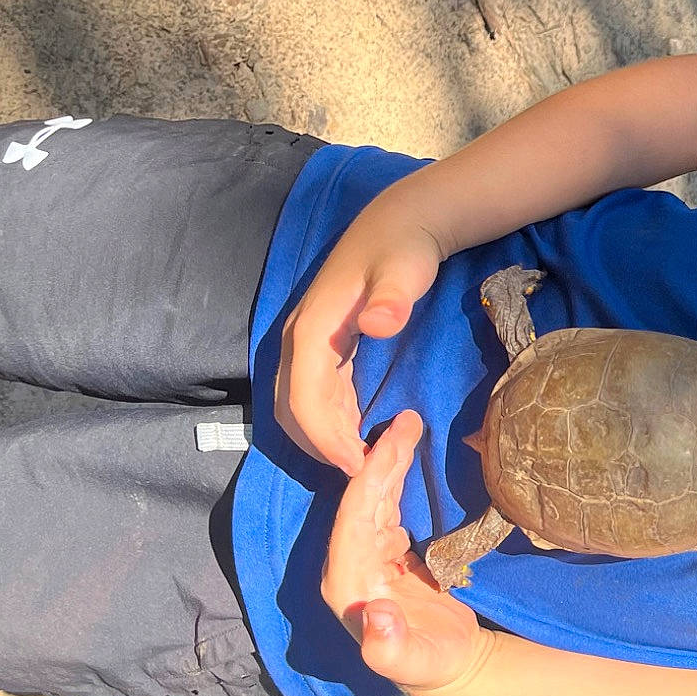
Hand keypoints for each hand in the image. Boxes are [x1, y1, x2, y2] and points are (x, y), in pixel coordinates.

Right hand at [276, 197, 443, 473]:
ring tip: (362, 461)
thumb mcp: (405, 270)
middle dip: (320, 446)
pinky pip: (313, 395)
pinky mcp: (320, 347)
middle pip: (292, 410)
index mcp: (311, 330)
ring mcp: (306, 344)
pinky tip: (358, 435)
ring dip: (322, 438)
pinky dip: (329, 421)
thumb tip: (379, 324)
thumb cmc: (404, 248)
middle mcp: (299, 340)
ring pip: (298, 406)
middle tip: (363, 472)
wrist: (400, 223)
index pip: (304, 400)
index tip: (357, 466)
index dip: (326, 439)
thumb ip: (393, 298)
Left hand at [320, 411, 487, 692]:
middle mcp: (348, 566)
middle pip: (361, 502)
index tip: (397, 440)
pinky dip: (395, 479)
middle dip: (381, 459)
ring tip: (409, 427)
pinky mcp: (383, 555)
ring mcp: (364, 559)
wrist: (448, 668)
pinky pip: (384, 507)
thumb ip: (388, 647)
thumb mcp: (415, 661)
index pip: (355, 518)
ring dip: (388, 464)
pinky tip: (406, 457)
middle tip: (408, 419)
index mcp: (349, 584)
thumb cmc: (433, 664)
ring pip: (371, 500)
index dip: (373, 477)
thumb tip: (373, 615)